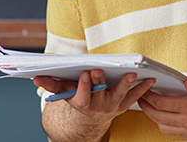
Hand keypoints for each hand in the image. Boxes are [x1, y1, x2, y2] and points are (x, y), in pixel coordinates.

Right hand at [35, 69, 155, 125]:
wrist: (89, 118)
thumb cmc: (76, 99)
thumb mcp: (62, 93)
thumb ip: (50, 84)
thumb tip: (35, 77)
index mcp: (82, 103)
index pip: (82, 95)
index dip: (84, 85)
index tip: (85, 74)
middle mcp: (98, 106)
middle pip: (100, 93)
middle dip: (100, 81)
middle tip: (101, 69)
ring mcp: (112, 106)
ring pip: (120, 95)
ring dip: (126, 84)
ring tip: (133, 74)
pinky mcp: (123, 105)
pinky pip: (134, 97)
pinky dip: (143, 89)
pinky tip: (151, 79)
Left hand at [138, 77, 186, 140]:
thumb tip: (186, 82)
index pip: (161, 104)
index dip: (149, 96)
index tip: (143, 88)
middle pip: (158, 117)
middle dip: (146, 107)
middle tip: (141, 97)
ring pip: (165, 127)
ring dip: (156, 117)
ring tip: (152, 105)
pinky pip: (175, 133)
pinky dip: (167, 123)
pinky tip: (168, 114)